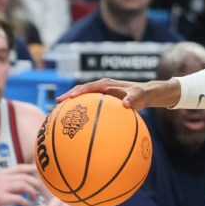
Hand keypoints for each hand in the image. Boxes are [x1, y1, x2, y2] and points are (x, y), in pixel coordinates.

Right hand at [0, 164, 41, 205]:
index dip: (32, 168)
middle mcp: (1, 178)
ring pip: (23, 186)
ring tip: (35, 198)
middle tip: (40, 191)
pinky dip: (25, 202)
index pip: (20, 167)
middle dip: (36, 184)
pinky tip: (27, 205)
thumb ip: (12, 181)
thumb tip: (29, 181)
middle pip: (25, 177)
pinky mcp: (0, 198)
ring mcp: (0, 188)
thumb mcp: (0, 185)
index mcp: (2, 173)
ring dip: (32, 193)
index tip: (41, 172)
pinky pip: (18, 198)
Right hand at [57, 78, 179, 109]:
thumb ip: (134, 98)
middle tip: (57, 104)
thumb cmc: (143, 94)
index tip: (69, 98)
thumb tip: (126, 104)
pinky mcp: (103, 100)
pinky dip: (82, 109)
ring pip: (84, 96)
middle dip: (70, 96)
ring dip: (73, 102)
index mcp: (108, 84)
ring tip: (60, 112)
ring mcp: (101, 93)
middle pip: (82, 90)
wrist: (147, 94)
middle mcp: (102, 86)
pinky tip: (77, 122)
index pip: (89, 86)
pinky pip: (90, 104)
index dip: (78, 92)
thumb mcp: (140, 95)